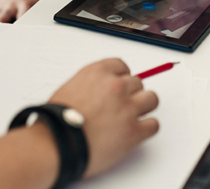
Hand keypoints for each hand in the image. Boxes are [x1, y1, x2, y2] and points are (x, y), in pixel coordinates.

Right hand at [49, 59, 158, 177]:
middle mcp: (116, 87)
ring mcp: (127, 108)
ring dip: (144, 107)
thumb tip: (99, 91)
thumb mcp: (69, 88)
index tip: (120, 85)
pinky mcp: (134, 131)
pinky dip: (148, 128)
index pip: (122, 66)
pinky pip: (154, 125)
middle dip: (131, 93)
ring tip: (134, 117)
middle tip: (122, 106)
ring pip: (151, 99)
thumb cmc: (57, 121)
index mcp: (98, 73)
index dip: (121, 77)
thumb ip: (90, 85)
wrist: (56, 143)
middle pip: (138, 82)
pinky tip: (138, 131)